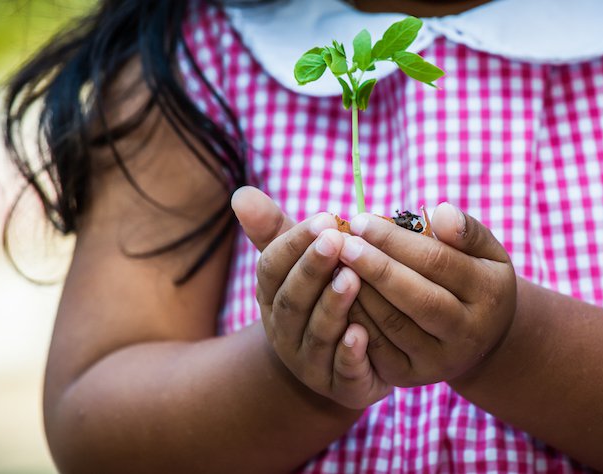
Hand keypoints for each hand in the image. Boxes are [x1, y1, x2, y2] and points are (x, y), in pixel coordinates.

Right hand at [232, 187, 390, 408]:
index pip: (272, 267)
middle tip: (336, 239)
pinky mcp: (340, 387)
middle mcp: (284, 331)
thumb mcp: (298, 267)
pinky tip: (360, 334)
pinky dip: (348, 353)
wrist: (334, 369)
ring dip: (332, 305)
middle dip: (312, 268)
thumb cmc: (319, 301)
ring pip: (317, 333)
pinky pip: (341, 371)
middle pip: (292, 299)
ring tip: (352, 278)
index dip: (295, 243)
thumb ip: (276, 232)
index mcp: (272, 298)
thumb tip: (241, 193)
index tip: (325, 218)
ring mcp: (310, 362)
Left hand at [338, 203, 516, 386]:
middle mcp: (467, 333)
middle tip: (341, 243)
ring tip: (332, 264)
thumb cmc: (474, 279)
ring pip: (393, 326)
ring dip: (359, 293)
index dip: (395, 241)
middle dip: (375, 268)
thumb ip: (465, 230)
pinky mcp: (411, 377)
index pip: (438, 262)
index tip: (360, 221)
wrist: (478, 340)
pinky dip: (353, 321)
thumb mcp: (484, 252)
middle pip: (417, 298)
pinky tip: (334, 295)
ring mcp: (440, 361)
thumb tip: (440, 212)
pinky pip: (376, 349)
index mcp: (489, 294)